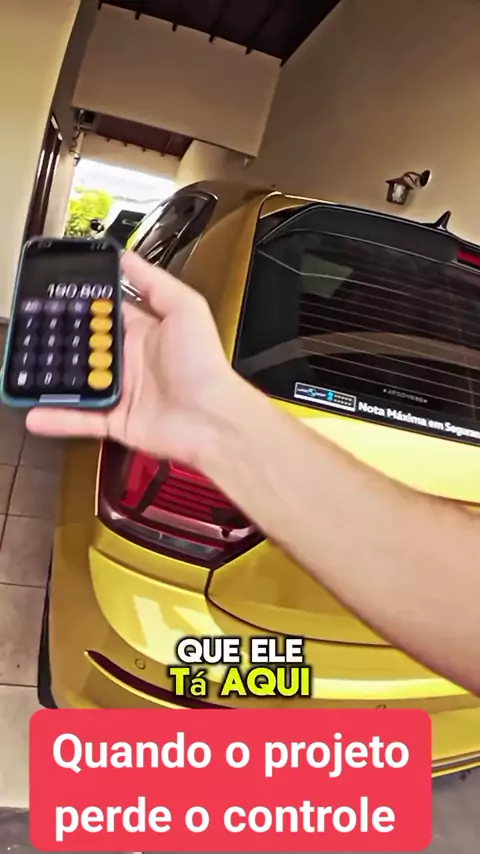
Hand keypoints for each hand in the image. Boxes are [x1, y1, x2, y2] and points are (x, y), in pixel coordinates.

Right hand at [26, 252, 236, 465]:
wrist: (213, 418)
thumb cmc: (205, 363)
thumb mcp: (185, 307)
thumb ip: (154, 281)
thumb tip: (126, 256)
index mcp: (146, 331)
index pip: (109, 313)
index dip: (86, 305)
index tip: (59, 295)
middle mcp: (132, 360)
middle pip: (88, 347)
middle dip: (64, 340)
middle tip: (35, 330)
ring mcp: (124, 392)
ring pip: (80, 382)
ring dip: (56, 378)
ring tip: (28, 370)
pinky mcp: (118, 420)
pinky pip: (83, 418)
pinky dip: (59, 418)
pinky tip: (35, 412)